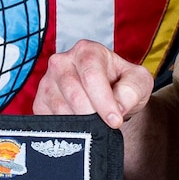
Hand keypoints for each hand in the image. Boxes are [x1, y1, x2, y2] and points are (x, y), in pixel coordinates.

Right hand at [34, 40, 152, 129]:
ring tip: (94, 125)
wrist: (108, 97)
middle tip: (105, 126)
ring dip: (81, 123)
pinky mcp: (39, 101)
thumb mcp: (138, 81)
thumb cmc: (122, 85)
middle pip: (74, 93)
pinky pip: (49, 119)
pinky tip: (79, 128)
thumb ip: (133, 89)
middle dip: (93, 115)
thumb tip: (118, 105)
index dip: (103, 100)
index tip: (115, 120)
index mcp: (87, 51)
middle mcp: (62, 62)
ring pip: (60, 108)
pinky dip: (66, 129)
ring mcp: (47, 82)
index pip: (91, 75)